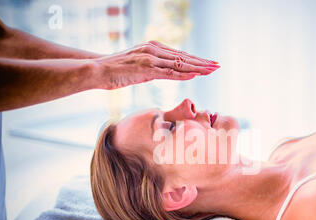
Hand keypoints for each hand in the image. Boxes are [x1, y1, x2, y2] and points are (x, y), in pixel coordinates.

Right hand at [94, 41, 219, 89]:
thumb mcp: (138, 67)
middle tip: (217, 65)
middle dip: (202, 62)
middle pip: (183, 57)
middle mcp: (154, 50)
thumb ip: (153, 68)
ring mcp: (151, 59)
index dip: (196, 60)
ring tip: (212, 70)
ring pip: (180, 64)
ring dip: (198, 67)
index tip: (208, 63)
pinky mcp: (147, 69)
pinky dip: (184, 74)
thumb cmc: (116, 70)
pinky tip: (196, 75)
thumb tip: (164, 72)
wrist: (98, 70)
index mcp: (153, 48)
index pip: (179, 54)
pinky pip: (170, 72)